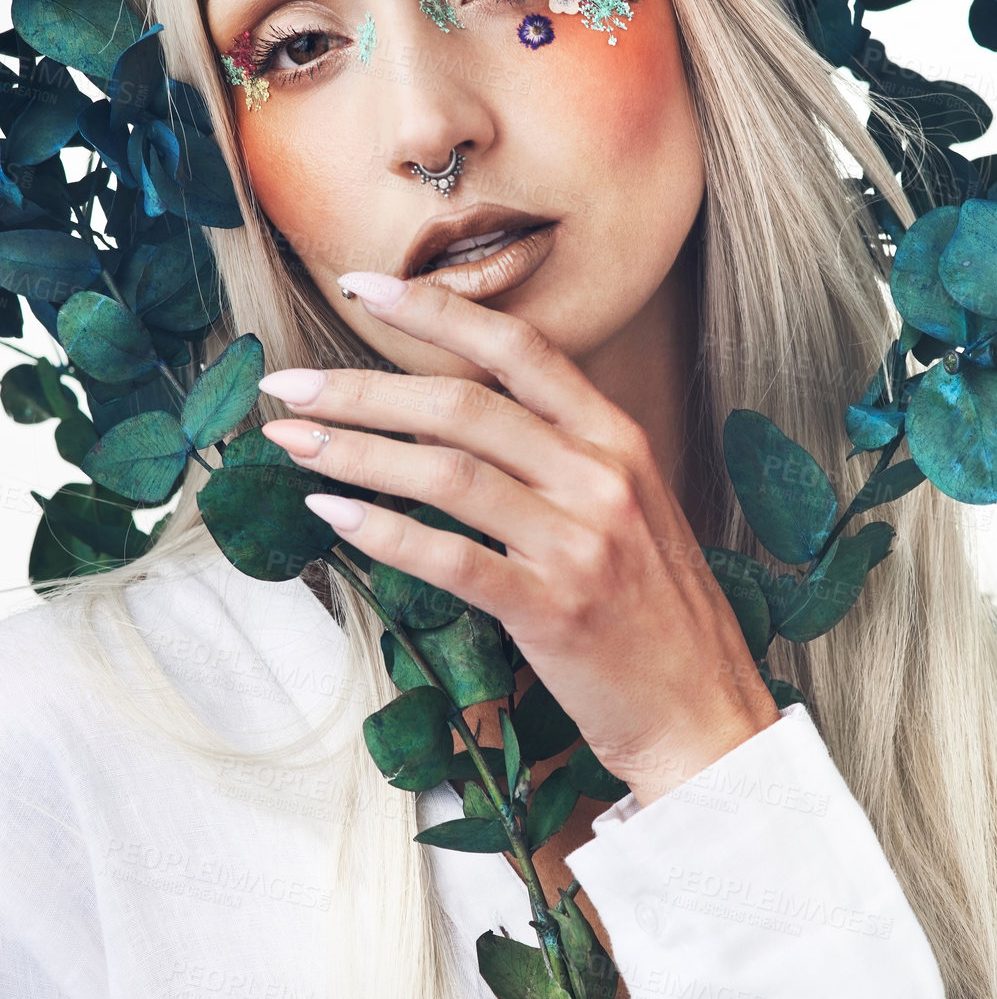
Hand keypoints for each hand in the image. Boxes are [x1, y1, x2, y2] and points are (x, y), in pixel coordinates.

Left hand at [259, 275, 777, 805]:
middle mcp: (602, 478)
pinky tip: (334, 517)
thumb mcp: (623, 509)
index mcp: (618, 439)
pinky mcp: (553, 611)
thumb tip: (438, 418)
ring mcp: (581, 544)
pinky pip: (452, 559)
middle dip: (362, 389)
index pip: (518, 350)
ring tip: (292, 444)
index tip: (365, 286)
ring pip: (447, 473)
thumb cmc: (654, 611)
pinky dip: (385, 533)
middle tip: (289, 386)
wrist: (705, 712)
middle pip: (462, 405)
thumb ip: (551, 457)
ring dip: (355, 453)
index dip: (437, 309)